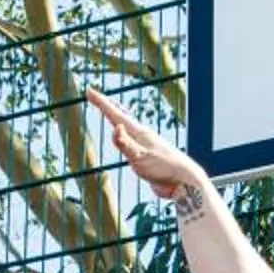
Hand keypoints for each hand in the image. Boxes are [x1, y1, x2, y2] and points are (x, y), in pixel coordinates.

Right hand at [83, 87, 208, 202]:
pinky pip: (131, 140)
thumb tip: (115, 126)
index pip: (115, 114)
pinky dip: (124, 132)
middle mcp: (142, 135)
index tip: (89, 91)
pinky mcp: (147, 155)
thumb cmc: (163, 168)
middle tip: (95, 96)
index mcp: (139, 133)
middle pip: (121, 116)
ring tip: (111, 111)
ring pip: (127, 126)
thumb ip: (126, 144)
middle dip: (107, 106)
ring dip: (117, 117)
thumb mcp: (140, 158)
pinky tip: (127, 134)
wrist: (184, 181)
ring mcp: (145, 144)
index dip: (101, 103)